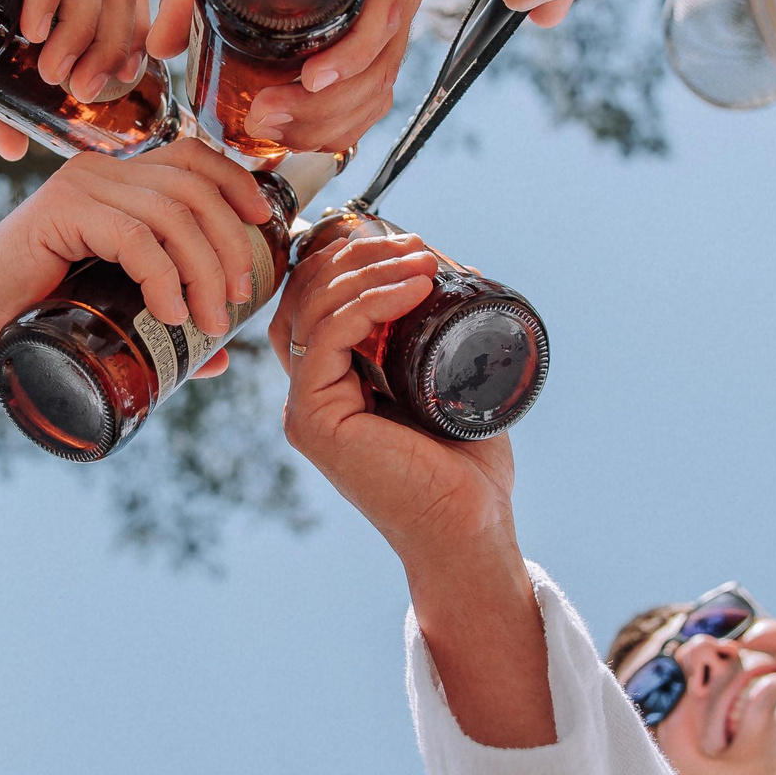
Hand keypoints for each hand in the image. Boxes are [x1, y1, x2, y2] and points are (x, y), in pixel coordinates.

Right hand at [0, 138, 270, 395]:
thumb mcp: (114, 309)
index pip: (194, 159)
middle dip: (229, 244)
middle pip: (193, 188)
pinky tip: (171, 313)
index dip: (237, 185)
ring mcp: (78, 186)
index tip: (263, 229)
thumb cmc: (37, 315)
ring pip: (171, 213)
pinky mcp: (59, 213)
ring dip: (204, 268)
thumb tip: (220, 358)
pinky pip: (132, 236)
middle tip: (238, 300)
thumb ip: (167, 322)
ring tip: (210, 320)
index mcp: (117, 180)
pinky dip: (162, 275)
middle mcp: (100, 171)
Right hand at [146, 0, 421, 153]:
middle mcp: (384, 6)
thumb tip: (155, 46)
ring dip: (324, 107)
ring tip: (271, 114)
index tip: (252, 135)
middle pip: (363, 101)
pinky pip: (382, 21)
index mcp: (355, 15)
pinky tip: (315, 78)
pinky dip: (351, 59)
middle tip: (254, 130)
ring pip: (376, 72)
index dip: (308, 132)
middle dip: (311, 132)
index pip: (348, 101)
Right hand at [272, 229, 552, 746]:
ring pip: (311, 310)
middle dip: (358, 255)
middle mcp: (309, 394)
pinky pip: (326, 340)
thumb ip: (436, 333)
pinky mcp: (315, 422)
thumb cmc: (466, 470)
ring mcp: (306, 408)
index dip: (351, 259)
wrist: (470, 532)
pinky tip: (411, 290)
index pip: (316, 299)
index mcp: (331, 383)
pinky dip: (367, 303)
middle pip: (305, 296)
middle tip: (418, 247)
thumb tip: (445, 266)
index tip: (410, 243)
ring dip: (368, 271)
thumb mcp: (449, 381)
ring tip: (424, 260)